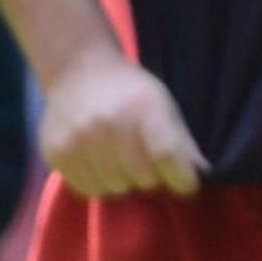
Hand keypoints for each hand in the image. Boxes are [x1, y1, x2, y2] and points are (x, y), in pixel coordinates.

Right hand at [39, 48, 204, 197]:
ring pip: (114, 189)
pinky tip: (98, 161)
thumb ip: (183, 143)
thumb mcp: (163, 105)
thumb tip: (204, 176)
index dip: (182, 179)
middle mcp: (108, 123)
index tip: (185, 183)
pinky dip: (97, 181)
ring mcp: (78, 139)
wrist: (77, 71)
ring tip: (118, 159)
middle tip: (144, 160)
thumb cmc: (130, 92)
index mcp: (142, 107)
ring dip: (122, 181)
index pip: (167, 157)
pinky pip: (87, 189)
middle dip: (150, 177)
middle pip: (142, 180)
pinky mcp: (57, 152)